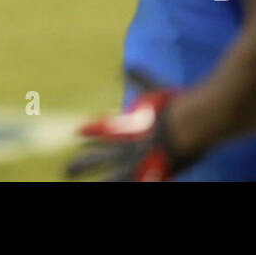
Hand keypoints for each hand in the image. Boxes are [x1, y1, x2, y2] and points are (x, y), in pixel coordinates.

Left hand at [66, 90, 183, 181]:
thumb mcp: (152, 91)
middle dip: (81, 165)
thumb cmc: (171, 107)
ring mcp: (136, 163)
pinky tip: (114, 188)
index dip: (89, 133)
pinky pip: (131, 183)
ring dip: (99, 182)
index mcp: (124, 127)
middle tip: (67, 171)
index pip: (100, 131)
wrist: (188, 127)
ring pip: (111, 178)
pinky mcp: (149, 175)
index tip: (76, 134)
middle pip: (97, 159)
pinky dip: (122, 185)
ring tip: (81, 184)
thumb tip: (124, 65)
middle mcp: (125, 147)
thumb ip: (138, 79)